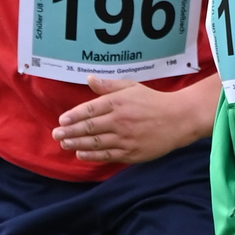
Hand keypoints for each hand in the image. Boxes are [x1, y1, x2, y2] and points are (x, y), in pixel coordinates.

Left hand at [50, 77, 215, 166]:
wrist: (179, 119)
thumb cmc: (153, 101)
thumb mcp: (131, 87)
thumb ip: (109, 86)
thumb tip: (89, 78)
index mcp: (118, 102)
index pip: (89, 110)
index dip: (73, 116)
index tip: (61, 121)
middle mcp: (119, 120)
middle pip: (88, 128)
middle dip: (69, 132)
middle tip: (56, 135)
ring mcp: (125, 138)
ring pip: (95, 143)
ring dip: (77, 144)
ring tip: (64, 144)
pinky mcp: (131, 153)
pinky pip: (107, 155)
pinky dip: (92, 156)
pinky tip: (80, 154)